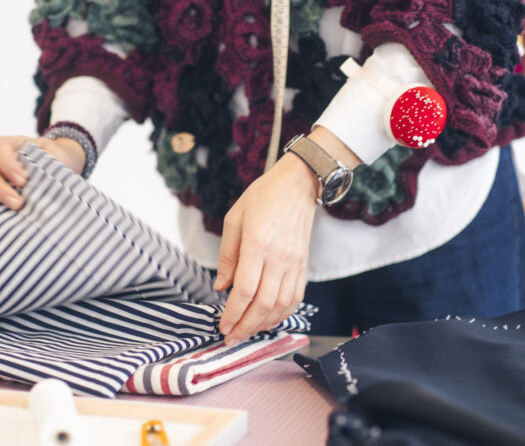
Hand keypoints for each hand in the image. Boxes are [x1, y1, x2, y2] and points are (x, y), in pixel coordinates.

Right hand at [0, 135, 85, 209]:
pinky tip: (17, 215)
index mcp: (14, 144)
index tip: (23, 179)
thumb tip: (46, 179)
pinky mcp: (3, 193)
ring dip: (0, 198)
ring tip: (17, 208)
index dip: (6, 163)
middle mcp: (2, 160)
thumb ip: (52, 160)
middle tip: (18, 201)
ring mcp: (0, 177)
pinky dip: (3, 207)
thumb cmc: (57, 157)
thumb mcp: (58, 154)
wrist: (63, 167)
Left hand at [213, 152, 318, 345]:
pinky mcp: (303, 265)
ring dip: (263, 324)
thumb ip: (227, 255)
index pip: (245, 289)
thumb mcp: (234, 219)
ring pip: (281, 305)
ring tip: (247, 333)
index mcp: (257, 244)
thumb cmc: (263, 197)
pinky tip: (269, 320)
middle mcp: (278, 257)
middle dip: (245, 326)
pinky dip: (283, 314)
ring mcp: (294, 263)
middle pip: (263, 303)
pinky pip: (295, 297)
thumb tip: (221, 286)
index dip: (233, 313)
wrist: (298, 185)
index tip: (222, 326)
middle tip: (231, 338)